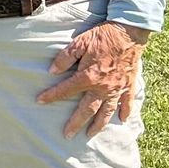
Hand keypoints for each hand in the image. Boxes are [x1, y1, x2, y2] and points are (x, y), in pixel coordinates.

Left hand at [36, 19, 147, 136]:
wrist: (129, 32)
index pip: (66, 90)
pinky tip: (122, 121)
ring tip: (90, 134)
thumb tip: (52, 71)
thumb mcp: (79, 43)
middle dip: (76, 123)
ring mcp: (118, 88)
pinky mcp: (129, 85)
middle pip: (87, 110)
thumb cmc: (103, 37)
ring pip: (107, 111)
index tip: (39, 102)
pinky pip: (127, 103)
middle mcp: (103, 87)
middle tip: (67, 135)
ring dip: (98, 124)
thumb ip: (65, 57)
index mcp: (89, 76)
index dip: (52, 96)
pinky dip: (125, 112)